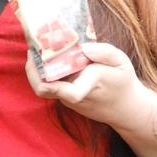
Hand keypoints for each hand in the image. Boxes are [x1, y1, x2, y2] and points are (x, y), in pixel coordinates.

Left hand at [26, 40, 148, 130]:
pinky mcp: (66, 101)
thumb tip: (84, 47)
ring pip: (45, 89)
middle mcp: (76, 95)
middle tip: (31, 50)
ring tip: (35, 51)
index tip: (41, 66)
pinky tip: (45, 58)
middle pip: (46, 90)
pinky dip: (44, 74)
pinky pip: (50, 88)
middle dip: (33, 71)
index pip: (71, 93)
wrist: (125, 110)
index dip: (53, 85)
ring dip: (35, 72)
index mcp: (91, 85)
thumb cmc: (123, 82)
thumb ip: (105, 52)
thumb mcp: (121, 62)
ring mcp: (69, 101)